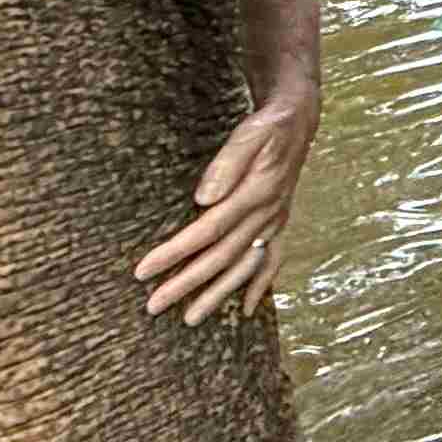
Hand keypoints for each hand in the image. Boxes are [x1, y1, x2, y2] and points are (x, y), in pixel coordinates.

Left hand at [132, 79, 319, 323]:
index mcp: (256, 193)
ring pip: (244, 266)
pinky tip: (246, 310)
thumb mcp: (249, 134)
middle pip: (222, 256)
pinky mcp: (278, 224)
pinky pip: (272, 261)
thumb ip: (227, 164)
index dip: (176, 252)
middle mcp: (267, 214)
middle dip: (188, 283)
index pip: (208, 230)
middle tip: (154, 306)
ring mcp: (275, 222)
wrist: (297, 122)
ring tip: (191, 319)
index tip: (144, 271)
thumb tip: (203, 198)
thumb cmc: (266, 127)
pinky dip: (259, 286)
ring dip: (218, 293)